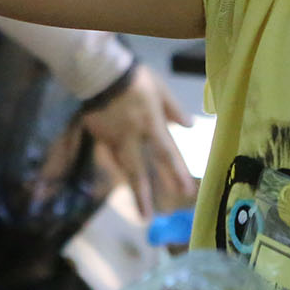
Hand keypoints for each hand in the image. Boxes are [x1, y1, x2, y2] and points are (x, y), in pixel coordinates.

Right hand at [77, 65, 194, 219]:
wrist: (99, 72)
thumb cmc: (135, 78)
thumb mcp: (160, 89)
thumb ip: (174, 109)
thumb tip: (190, 126)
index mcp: (150, 124)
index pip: (166, 153)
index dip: (176, 173)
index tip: (186, 192)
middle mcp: (132, 136)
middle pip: (138, 170)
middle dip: (144, 195)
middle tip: (148, 218)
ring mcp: (113, 138)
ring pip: (124, 168)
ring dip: (133, 188)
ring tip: (140, 208)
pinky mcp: (99, 136)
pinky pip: (111, 156)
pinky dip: (119, 169)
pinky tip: (124, 178)